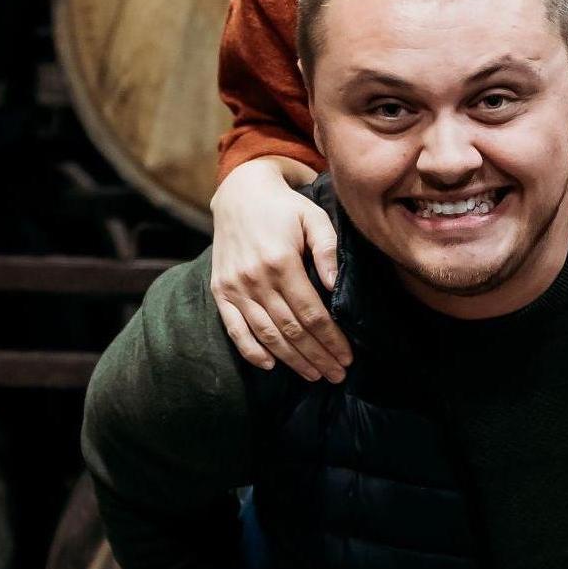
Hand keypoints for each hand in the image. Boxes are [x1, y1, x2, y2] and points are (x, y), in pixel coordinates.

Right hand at [209, 158, 351, 381]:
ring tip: (314, 375)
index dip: (330, 339)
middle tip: (338, 374)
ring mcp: (234, 287)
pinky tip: (271, 365)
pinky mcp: (219, 290)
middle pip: (291, 330)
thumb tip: (336, 286)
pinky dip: (251, 351)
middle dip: (317, 356)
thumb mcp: (314, 218)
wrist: (240, 193)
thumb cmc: (285, 208)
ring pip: (266, 335)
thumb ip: (328, 250)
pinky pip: (234, 328)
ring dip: (292, 360)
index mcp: (281, 261)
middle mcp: (255, 278)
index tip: (347, 356)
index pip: (311, 313)